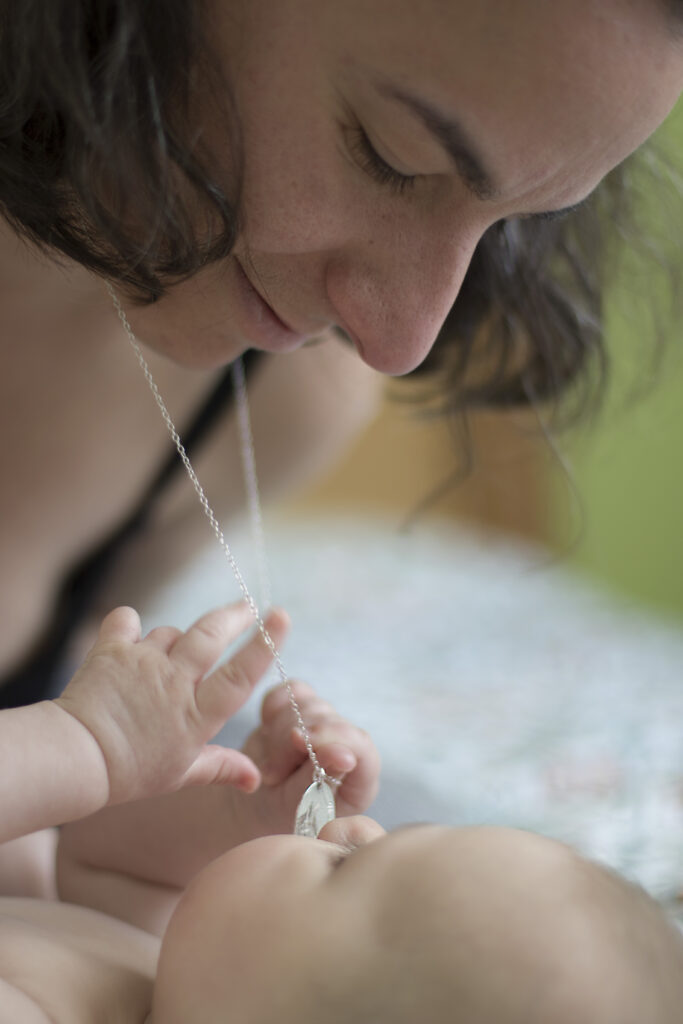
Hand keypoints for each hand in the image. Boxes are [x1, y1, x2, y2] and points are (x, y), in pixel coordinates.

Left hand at [55, 602, 288, 804]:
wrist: (76, 758)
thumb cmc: (130, 772)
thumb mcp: (180, 775)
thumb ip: (221, 767)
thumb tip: (255, 778)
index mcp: (196, 714)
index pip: (239, 675)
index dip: (263, 644)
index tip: (279, 616)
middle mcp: (174, 682)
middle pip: (211, 635)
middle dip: (235, 615)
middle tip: (248, 606)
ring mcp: (143, 663)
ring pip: (171, 632)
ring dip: (176, 638)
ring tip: (170, 655)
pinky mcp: (113, 650)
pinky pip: (127, 621)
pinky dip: (130, 625)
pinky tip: (130, 634)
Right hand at [231, 680, 380, 838]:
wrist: (251, 808)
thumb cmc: (278, 817)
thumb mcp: (297, 808)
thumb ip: (319, 781)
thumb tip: (345, 755)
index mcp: (358, 779)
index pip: (361, 747)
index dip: (336, 739)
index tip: (303, 743)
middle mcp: (346, 747)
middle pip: (332, 722)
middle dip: (296, 743)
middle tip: (273, 774)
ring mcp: (323, 725)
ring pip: (309, 705)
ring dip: (280, 733)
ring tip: (269, 767)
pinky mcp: (299, 709)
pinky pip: (289, 692)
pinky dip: (273, 709)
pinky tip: (265, 735)